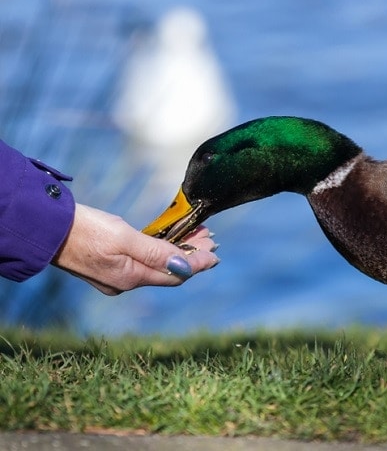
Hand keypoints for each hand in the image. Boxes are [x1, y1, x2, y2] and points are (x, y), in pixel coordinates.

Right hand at [52, 204, 219, 294]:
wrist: (45, 228)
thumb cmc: (84, 230)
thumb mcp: (124, 238)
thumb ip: (155, 252)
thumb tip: (185, 267)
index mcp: (130, 278)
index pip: (176, 274)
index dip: (198, 262)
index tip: (215, 251)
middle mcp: (125, 282)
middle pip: (169, 271)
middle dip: (192, 254)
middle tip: (209, 237)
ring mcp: (116, 276)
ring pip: (157, 266)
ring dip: (178, 251)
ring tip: (196, 235)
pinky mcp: (108, 266)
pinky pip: (144, 262)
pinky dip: (160, 251)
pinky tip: (168, 241)